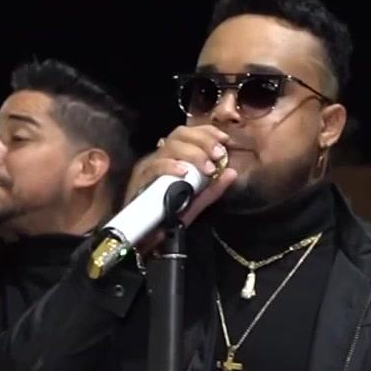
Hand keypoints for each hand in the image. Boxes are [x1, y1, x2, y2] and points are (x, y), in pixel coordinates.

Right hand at [125, 126, 238, 253]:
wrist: (145, 239)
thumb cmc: (167, 218)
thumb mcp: (196, 203)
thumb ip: (213, 189)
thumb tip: (232, 172)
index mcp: (172, 158)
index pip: (188, 133)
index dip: (206, 132)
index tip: (224, 140)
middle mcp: (159, 157)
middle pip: (179, 135)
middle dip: (202, 141)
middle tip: (219, 154)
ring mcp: (148, 167)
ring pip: (169, 148)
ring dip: (192, 154)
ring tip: (208, 168)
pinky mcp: (139, 180)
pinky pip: (154, 167)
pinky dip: (170, 166)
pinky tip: (184, 172)